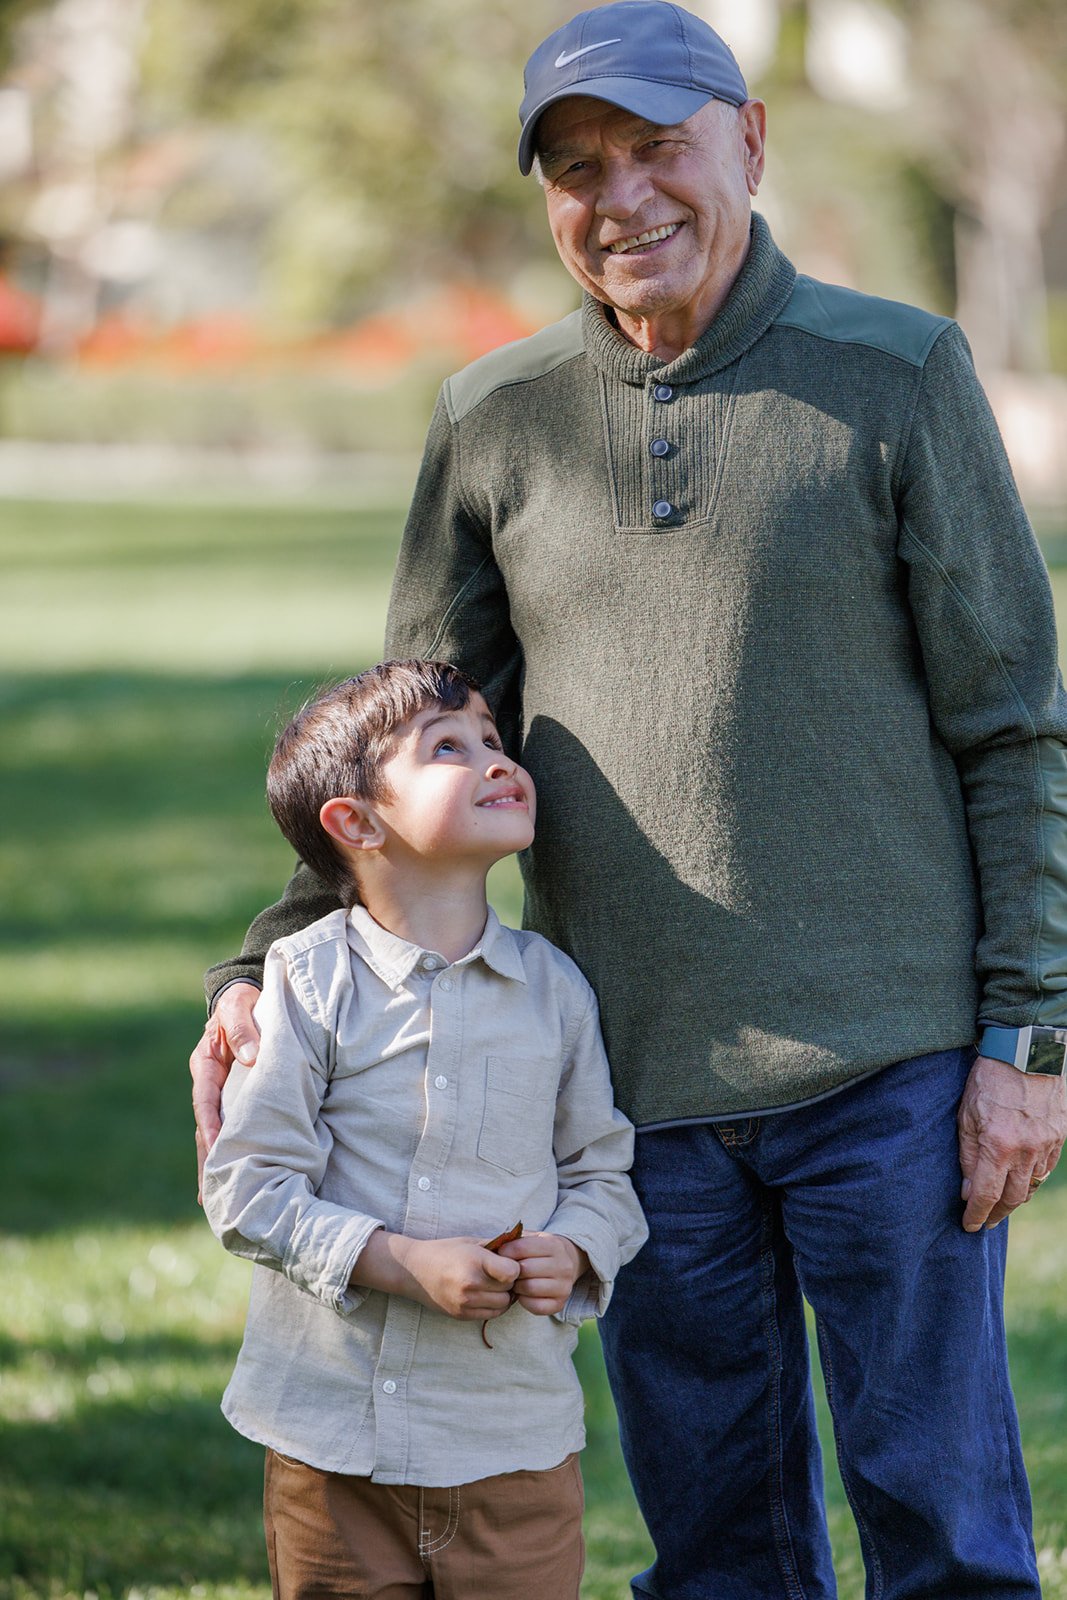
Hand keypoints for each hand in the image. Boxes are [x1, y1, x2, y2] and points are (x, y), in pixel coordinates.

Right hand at [189, 981, 260, 1199]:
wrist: (246, 1000)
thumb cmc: (243, 1003)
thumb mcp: (240, 1007)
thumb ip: (243, 1028)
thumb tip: (252, 1057)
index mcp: (205, 1064)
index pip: (205, 1099)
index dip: (210, 1122)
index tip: (217, 1144)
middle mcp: (208, 1085)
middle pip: (205, 1129)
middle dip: (206, 1161)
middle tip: (208, 1195)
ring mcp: (220, 1096)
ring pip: (215, 1136)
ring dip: (215, 1166)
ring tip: (216, 1202)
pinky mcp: (235, 1103)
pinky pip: (232, 1131)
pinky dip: (230, 1154)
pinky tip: (231, 1181)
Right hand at [353, 1232, 520, 1320]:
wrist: (415, 1271)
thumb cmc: (446, 1251)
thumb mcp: (471, 1242)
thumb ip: (497, 1246)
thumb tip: (526, 1244)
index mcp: (474, 1261)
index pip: (512, 1272)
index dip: (514, 1267)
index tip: (507, 1262)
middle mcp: (470, 1284)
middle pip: (509, 1288)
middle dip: (510, 1281)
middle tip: (501, 1273)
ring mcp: (465, 1303)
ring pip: (503, 1304)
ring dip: (503, 1295)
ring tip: (493, 1283)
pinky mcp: (462, 1315)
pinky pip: (491, 1314)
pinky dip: (494, 1305)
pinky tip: (485, 1293)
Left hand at [498, 1232, 588, 1315]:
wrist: (566, 1265)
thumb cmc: (540, 1252)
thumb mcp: (532, 1239)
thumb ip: (515, 1241)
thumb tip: (494, 1248)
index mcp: (555, 1245)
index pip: (522, 1248)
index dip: (506, 1251)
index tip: (500, 1255)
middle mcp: (564, 1266)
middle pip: (525, 1269)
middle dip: (512, 1271)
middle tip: (507, 1272)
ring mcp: (564, 1287)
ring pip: (529, 1288)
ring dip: (517, 1286)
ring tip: (516, 1282)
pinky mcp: (560, 1304)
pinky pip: (536, 1306)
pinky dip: (525, 1301)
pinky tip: (523, 1293)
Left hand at [958, 1054, 1066, 1230]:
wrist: (1026, 1052)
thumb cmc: (989, 1079)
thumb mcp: (966, 1115)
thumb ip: (967, 1155)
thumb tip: (968, 1190)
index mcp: (998, 1146)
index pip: (986, 1194)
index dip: (977, 1215)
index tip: (969, 1226)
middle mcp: (1026, 1151)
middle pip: (1013, 1197)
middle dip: (997, 1213)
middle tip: (985, 1221)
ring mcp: (1047, 1145)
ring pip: (1033, 1185)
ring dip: (1016, 1198)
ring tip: (1001, 1203)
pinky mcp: (1060, 1136)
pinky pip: (1046, 1169)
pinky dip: (1033, 1179)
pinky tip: (1022, 1180)